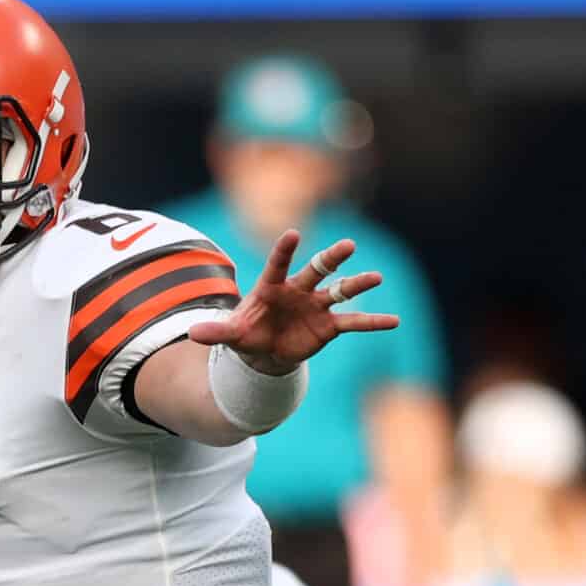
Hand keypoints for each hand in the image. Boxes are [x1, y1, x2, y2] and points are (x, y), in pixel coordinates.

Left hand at [188, 231, 398, 375]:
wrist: (266, 351)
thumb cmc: (248, 333)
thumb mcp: (230, 335)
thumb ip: (215, 332)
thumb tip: (191, 334)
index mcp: (273, 285)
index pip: (278, 263)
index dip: (285, 250)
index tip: (292, 234)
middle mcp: (299, 290)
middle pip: (318, 268)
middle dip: (332, 257)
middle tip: (349, 245)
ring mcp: (317, 305)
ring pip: (340, 290)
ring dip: (357, 284)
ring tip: (376, 277)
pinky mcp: (329, 325)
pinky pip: (354, 322)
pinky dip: (373, 322)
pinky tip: (394, 321)